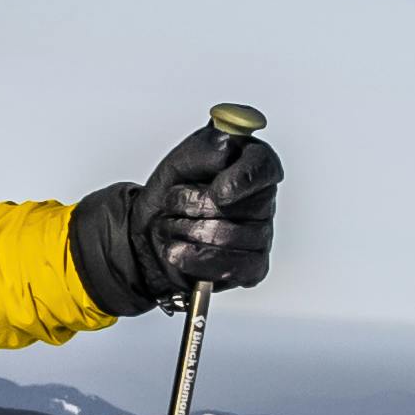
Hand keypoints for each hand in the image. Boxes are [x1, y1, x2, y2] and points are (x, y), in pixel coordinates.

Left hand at [69, 112, 280, 315]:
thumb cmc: (173, 193)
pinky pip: (230, 267)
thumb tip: (227, 147)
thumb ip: (206, 149)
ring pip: (230, 237)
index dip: (242, 179)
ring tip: (170, 225)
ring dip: (187, 232)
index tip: (218, 190)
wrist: (150, 232)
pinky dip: (194, 259)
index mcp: (250, 164)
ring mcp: (261, 236)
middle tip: (172, 202)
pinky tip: (178, 250)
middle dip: (195, 206)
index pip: (264, 167)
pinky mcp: (252, 267)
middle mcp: (263, 200)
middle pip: (243, 207)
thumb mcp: (181, 161)